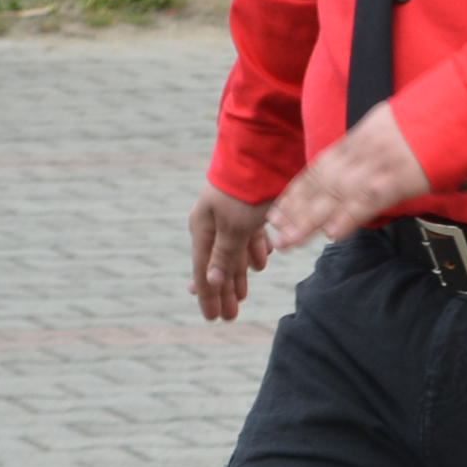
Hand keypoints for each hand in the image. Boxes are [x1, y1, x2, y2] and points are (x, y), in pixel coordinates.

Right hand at [189, 183, 275, 319]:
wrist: (262, 148)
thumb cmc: (245, 189)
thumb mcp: (235, 225)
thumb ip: (225, 253)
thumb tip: (211, 281)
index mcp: (203, 228)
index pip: (204, 271)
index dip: (209, 296)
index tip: (213, 318)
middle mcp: (214, 221)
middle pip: (218, 264)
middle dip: (224, 291)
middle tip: (229, 316)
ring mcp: (232, 213)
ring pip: (235, 251)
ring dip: (239, 274)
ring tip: (243, 294)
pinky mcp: (251, 205)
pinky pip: (249, 235)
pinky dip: (254, 251)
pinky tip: (261, 262)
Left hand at [261, 104, 429, 254]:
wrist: (462, 105)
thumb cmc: (438, 117)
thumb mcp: (398, 125)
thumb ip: (379, 146)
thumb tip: (370, 164)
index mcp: (361, 138)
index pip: (320, 168)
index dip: (297, 191)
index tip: (279, 210)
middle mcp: (362, 151)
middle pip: (320, 184)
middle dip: (294, 210)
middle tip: (273, 233)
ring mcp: (379, 164)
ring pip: (335, 194)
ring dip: (308, 220)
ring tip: (287, 241)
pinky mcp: (400, 176)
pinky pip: (368, 198)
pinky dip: (348, 216)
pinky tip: (332, 234)